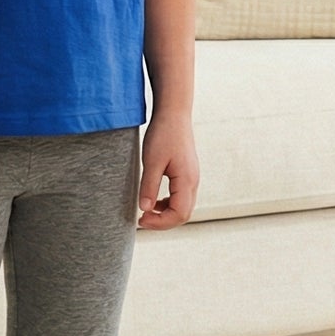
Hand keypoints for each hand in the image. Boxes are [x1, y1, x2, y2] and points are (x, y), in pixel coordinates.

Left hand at [137, 109, 198, 229]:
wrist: (174, 113)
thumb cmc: (163, 134)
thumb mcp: (152, 162)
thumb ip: (149, 187)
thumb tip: (145, 209)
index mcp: (187, 180)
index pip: (179, 214)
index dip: (160, 223)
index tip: (141, 218)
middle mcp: (193, 181)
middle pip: (184, 214)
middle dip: (163, 221)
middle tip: (142, 218)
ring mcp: (192, 177)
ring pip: (183, 206)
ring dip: (166, 213)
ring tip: (146, 211)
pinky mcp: (187, 173)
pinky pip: (181, 197)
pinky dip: (168, 204)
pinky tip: (154, 200)